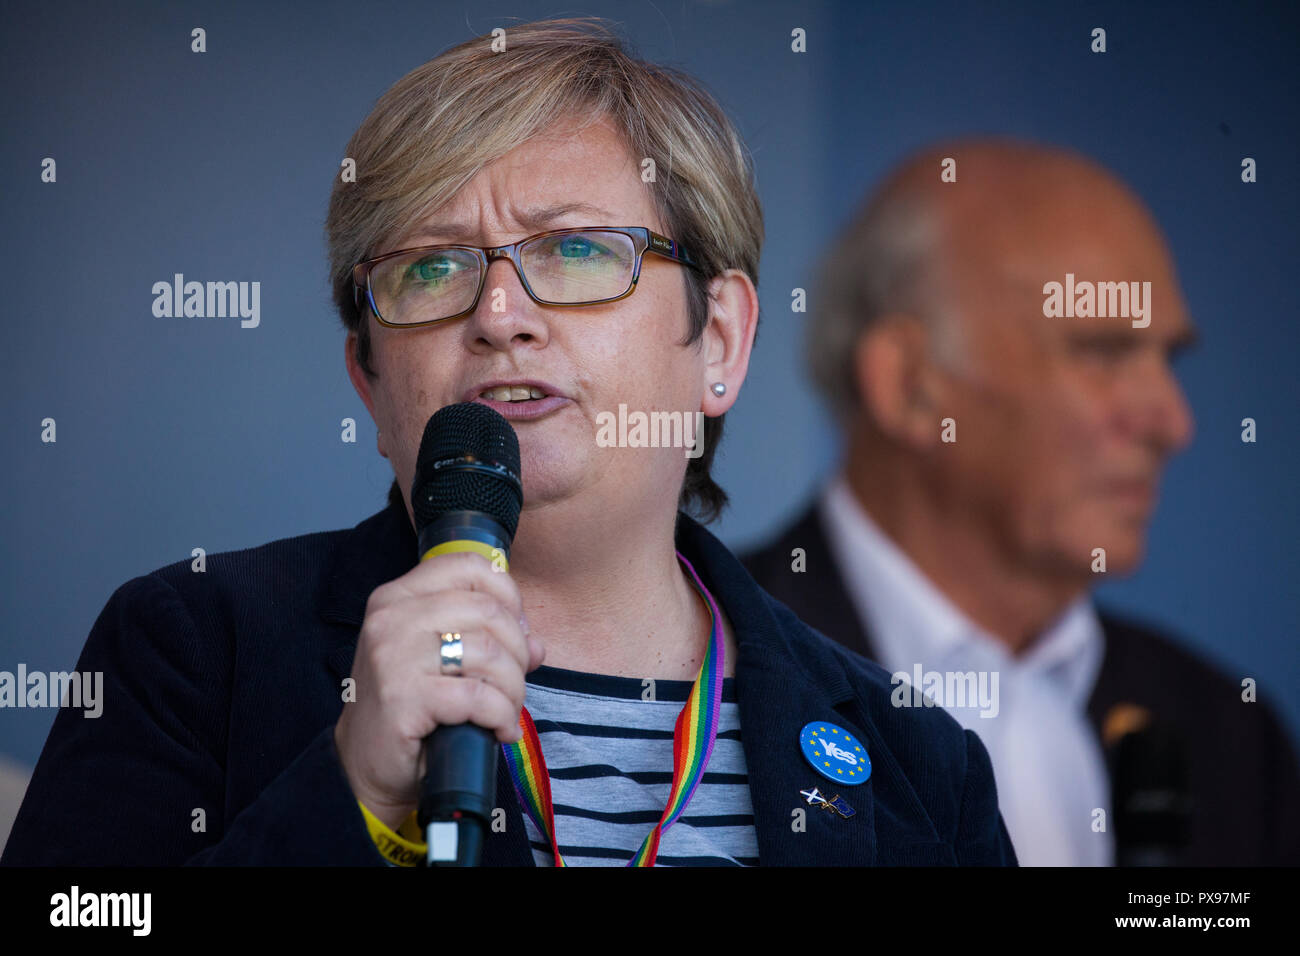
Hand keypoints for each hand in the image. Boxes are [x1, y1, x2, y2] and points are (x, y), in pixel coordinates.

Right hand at [334, 551, 543, 830]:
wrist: (363, 766)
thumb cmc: (408, 708)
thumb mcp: (441, 661)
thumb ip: (488, 640)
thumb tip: (537, 646)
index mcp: (397, 597)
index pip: (470, 565)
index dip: (508, 596)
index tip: (516, 632)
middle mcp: (391, 618)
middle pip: (489, 611)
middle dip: (517, 652)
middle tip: (513, 684)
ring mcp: (393, 656)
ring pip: (489, 653)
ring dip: (513, 689)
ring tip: (506, 712)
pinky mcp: (402, 697)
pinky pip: (478, 695)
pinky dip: (501, 716)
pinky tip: (499, 731)